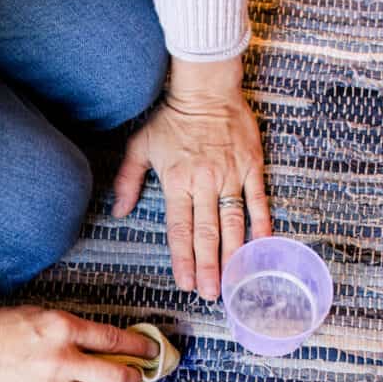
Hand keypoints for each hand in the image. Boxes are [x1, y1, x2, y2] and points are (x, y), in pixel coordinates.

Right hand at [0, 306, 158, 381]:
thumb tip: (105, 346)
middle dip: (132, 377)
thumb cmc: (1, 328)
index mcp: (64, 328)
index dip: (140, 348)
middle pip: (117, 378)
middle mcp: (63, 360)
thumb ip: (74, 331)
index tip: (151, 351)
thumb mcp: (42, 315)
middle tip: (134, 375)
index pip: (116, 340)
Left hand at [113, 56, 272, 299]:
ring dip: (234, 254)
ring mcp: (231, 176)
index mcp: (177, 182)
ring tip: (236, 281)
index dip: (183, 259)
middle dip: (209, 267)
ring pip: (234, 222)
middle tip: (212, 294)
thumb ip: (128, 181)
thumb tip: (119, 211)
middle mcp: (205, 183)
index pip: (180, 229)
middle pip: (207, 233)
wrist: (207, 87)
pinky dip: (262, 224)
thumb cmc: (172, 117)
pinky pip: (258, 200)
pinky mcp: (252, 167)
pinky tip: (263, 247)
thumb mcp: (140, 146)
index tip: (186, 283)